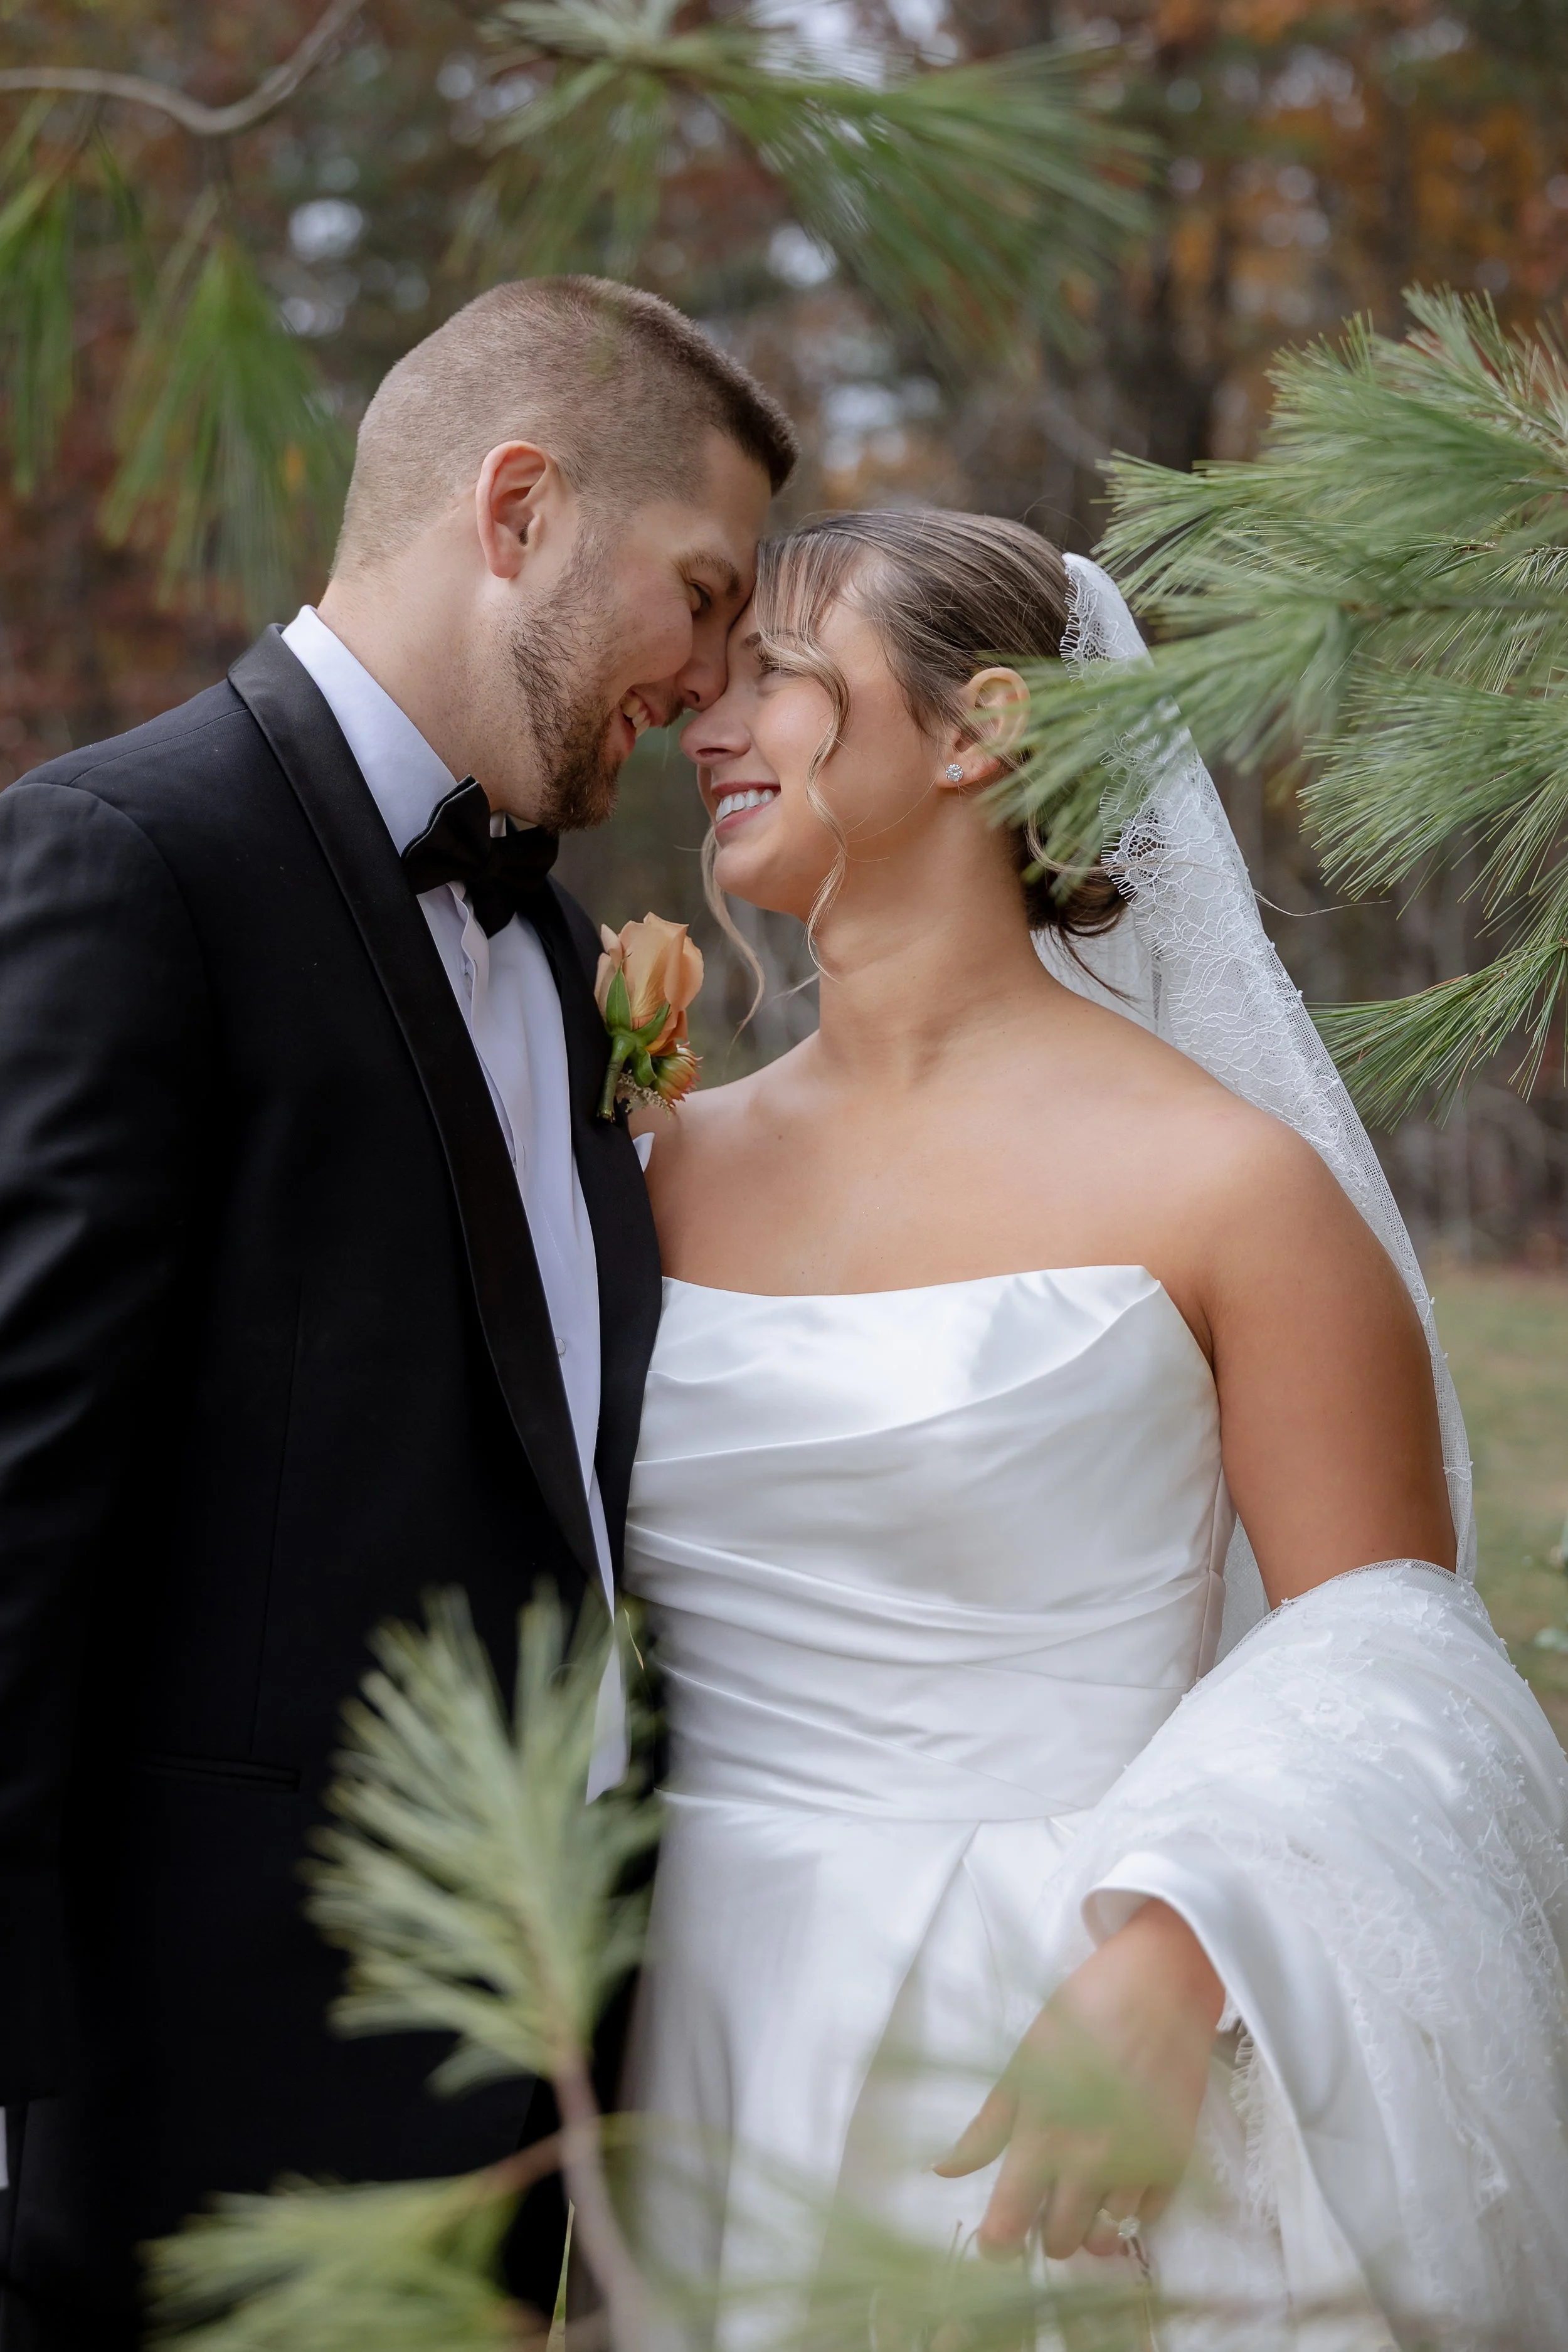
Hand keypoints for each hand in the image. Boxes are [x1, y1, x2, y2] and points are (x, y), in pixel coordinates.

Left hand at [933, 1900, 1222, 2262]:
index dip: (997, 2243)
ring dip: (1089, 2223)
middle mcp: (1089, 2162)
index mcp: (1042, 2135)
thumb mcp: (1022, 2062)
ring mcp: (1136, 2166)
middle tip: (1044, 2195)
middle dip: (1045, 2230)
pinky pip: (1146, 2218)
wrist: (1159, 1985)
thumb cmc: (1080, 2014)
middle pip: (1060, 2243)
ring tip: (1082, 2186)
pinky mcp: (1175, 2161)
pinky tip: (1119, 2173)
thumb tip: (944, 2170)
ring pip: (1106, 2239)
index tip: (995, 2239)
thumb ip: (987, 2126)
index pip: (1010, 2225)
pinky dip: (1129, 2208)